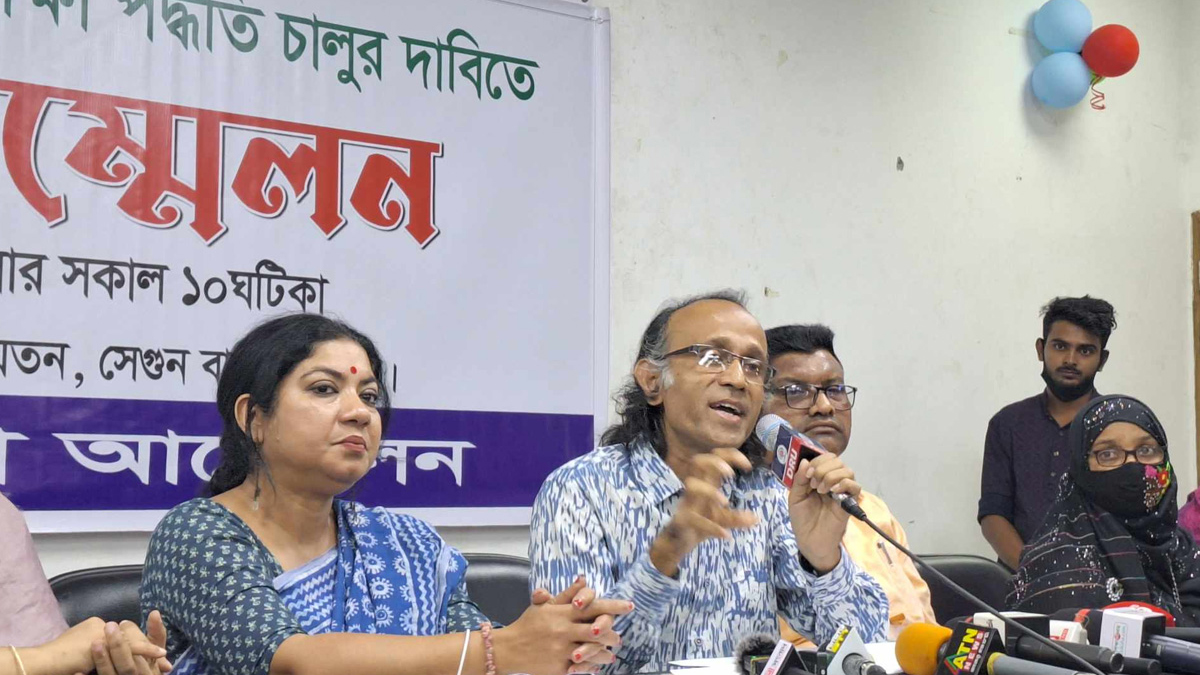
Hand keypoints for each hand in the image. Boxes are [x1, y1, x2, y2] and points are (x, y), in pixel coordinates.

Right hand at [19, 614, 168, 674]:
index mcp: (94, 627)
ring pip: (131, 639)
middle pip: (129, 634)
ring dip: (149, 649)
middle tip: (162, 658)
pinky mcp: (103, 641)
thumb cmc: (57, 663)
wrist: (44, 663)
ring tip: (164, 658)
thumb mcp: (80, 657)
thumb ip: (94, 652)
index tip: (149, 653)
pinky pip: (130, 645)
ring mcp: (101, 631)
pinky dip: (147, 649)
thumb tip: (99, 658)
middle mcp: (100, 625)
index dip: (136, 643)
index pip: (120, 633)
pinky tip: (160, 655)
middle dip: (146, 646)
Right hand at [499, 583, 630, 674]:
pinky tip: (595, 666)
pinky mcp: (559, 668)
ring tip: (610, 655)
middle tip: (618, 638)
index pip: (593, 606)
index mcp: (563, 613)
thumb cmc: (530, 624)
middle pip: (598, 631)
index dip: (613, 606)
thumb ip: (567, 594)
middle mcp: (564, 631)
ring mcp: (562, 650)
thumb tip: (584, 579)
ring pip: (593, 651)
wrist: (509, 649)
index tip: (630, 606)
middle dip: (612, 634)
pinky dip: (591, 667)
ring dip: (605, 654)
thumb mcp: (546, 606)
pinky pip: (582, 667)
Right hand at [649, 448, 758, 576]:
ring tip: (725, 502)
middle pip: (697, 462)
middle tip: (730, 474)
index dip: (730, 455)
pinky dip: (711, 527)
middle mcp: (695, 489)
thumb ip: (737, 518)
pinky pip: (693, 518)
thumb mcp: (721, 520)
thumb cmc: (699, 524)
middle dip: (714, 462)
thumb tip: (755, 518)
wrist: (677, 544)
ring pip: (691, 485)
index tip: (748, 466)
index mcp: (706, 483)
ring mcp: (687, 503)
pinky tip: (725, 535)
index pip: (714, 457)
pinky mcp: (681, 520)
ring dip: (709, 491)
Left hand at [788, 453, 860, 572]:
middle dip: (823, 468)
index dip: (817, 461)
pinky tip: (833, 492)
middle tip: (814, 483)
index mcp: (820, 478)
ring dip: (832, 476)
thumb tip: (806, 461)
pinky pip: (856, 486)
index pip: (826, 458)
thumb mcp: (795, 496)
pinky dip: (845, 484)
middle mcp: (833, 482)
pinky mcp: (849, 503)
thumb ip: (799, 479)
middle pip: (838, 461)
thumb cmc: (802, 519)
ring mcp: (842, 492)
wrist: (810, 541)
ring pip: (848, 470)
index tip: (808, 474)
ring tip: (821, 490)